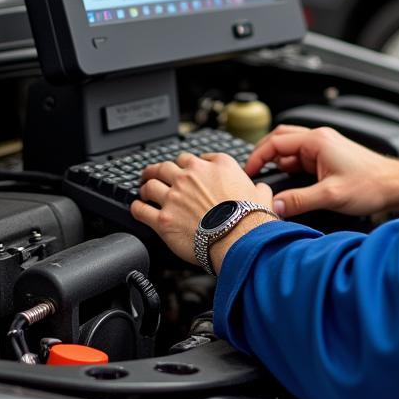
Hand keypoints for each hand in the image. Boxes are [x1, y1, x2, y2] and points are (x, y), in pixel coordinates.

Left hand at [130, 151, 274, 265]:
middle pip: (166, 166)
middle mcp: (192, 176)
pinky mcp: (163, 219)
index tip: (185, 170)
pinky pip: (141, 209)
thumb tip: (261, 189)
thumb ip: (258, 187)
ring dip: (146, 187)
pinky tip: (137, 207)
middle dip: (159, 170)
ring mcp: (175, 196)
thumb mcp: (262, 194)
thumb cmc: (250, 218)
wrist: (239, 239)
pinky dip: (137, 207)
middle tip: (155, 174)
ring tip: (144, 190)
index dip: (187, 165)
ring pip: (150, 183)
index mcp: (217, 165)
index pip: (193, 158)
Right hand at [245, 125, 398, 217]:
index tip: (248, 171)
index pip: (276, 142)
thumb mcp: (331, 196)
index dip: (258, 156)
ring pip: (291, 150)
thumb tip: (275, 206)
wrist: (394, 185)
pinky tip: (290, 185)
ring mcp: (324, 147)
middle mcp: (319, 139)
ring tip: (270, 183)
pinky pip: (302, 159)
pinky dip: (292, 169)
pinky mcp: (329, 158)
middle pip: (281, 140)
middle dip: (264, 156)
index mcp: (317, 141)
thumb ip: (300, 201)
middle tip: (253, 174)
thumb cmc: (371, 184)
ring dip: (279, 163)